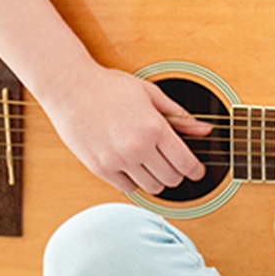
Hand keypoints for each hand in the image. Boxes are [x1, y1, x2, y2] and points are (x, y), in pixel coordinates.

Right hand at [40, 66, 213, 195]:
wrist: (69, 87)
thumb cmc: (110, 87)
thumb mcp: (151, 94)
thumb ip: (180, 116)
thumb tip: (205, 130)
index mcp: (154, 127)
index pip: (186, 163)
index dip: (196, 170)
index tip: (197, 171)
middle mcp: (137, 147)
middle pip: (171, 179)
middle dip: (176, 173)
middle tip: (172, 163)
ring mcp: (117, 160)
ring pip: (151, 187)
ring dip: (156, 179)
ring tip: (151, 163)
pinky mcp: (99, 168)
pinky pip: (127, 188)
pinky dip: (134, 181)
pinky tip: (132, 166)